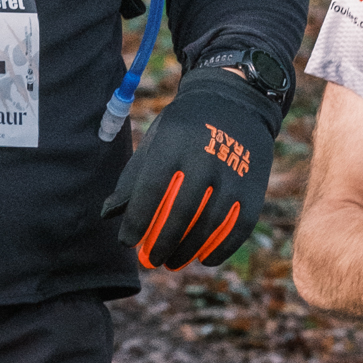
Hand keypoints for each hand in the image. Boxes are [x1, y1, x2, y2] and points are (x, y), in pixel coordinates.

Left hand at [103, 66, 277, 268]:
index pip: (151, 190)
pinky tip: (205, 259)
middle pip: (182, 213)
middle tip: (152, 261)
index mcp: (175, 145)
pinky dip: (221, 248)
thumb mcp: (157, 140)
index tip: (127, 242)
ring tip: (173, 262)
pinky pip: (237, 227)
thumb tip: (108, 215)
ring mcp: (233, 174)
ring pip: (209, 224)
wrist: (237, 100)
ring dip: (189, 250)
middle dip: (163, 243)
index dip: (137, 221)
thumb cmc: (186, 127)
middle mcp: (205, 159)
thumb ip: (133, 177)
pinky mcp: (254, 188)